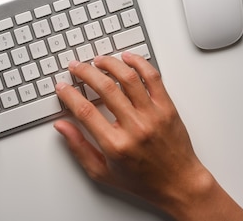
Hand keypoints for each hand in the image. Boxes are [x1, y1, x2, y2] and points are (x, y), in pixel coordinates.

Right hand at [54, 53, 242, 220]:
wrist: (180, 184)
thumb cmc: (143, 181)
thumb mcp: (102, 172)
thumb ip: (79, 148)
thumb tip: (62, 127)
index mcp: (116, 145)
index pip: (85, 111)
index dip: (69, 95)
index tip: (62, 86)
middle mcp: (135, 127)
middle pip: (104, 89)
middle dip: (85, 72)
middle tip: (75, 67)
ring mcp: (153, 115)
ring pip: (128, 78)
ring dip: (110, 64)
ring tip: (98, 60)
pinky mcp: (167, 108)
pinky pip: (153, 78)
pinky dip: (139, 63)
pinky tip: (127, 58)